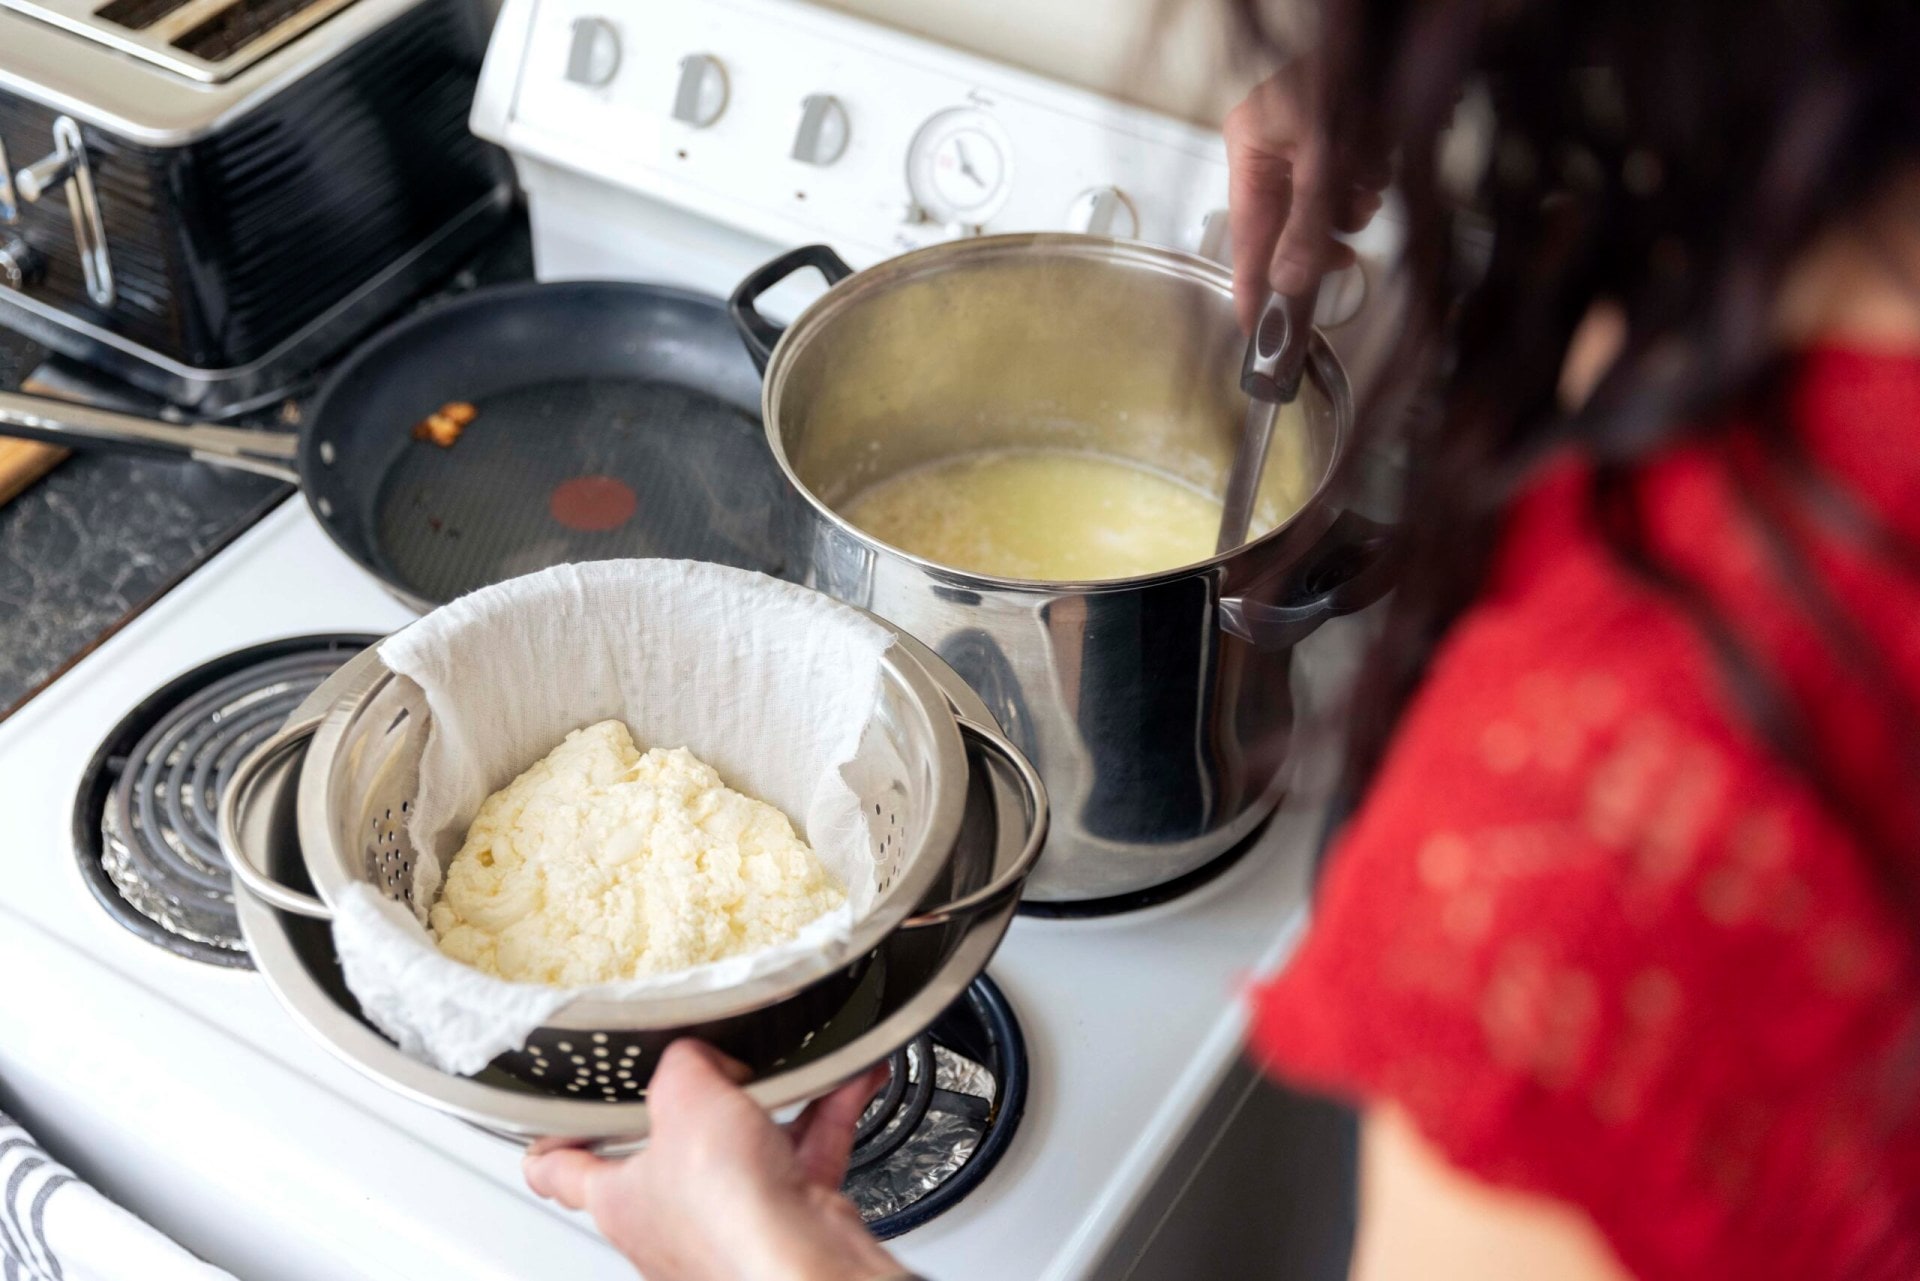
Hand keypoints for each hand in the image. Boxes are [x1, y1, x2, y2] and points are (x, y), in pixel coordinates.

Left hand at [525, 1040, 903, 1280]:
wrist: (801, 1261)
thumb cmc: (727, 1208)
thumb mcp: (684, 1094)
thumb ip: (683, 1062)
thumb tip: (698, 1055)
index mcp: (620, 1200)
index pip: (562, 1171)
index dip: (553, 1143)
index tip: (550, 1123)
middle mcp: (670, 1221)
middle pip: (670, 1150)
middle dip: (695, 1104)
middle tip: (709, 1067)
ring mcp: (731, 1223)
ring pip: (747, 1147)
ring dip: (775, 1101)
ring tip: (793, 1063)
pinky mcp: (787, 1217)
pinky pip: (804, 1152)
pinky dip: (826, 1111)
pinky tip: (846, 1076)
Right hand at [1224, 73, 1385, 329]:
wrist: (1398, 36)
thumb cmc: (1351, 76)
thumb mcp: (1325, 157)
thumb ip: (1306, 224)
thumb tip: (1288, 283)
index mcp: (1249, 148)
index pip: (1245, 235)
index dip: (1252, 284)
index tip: (1257, 330)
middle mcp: (1270, 148)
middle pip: (1287, 224)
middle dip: (1320, 234)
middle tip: (1343, 257)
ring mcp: (1302, 143)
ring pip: (1322, 207)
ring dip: (1350, 206)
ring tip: (1368, 182)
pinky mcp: (1336, 139)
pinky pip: (1344, 185)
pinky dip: (1365, 182)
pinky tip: (1377, 161)